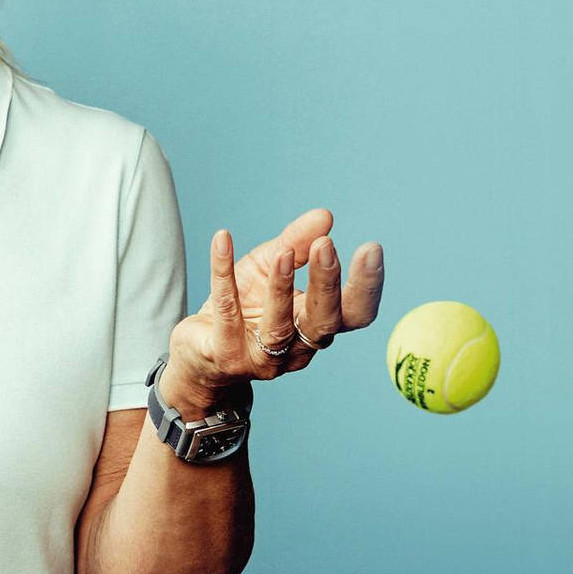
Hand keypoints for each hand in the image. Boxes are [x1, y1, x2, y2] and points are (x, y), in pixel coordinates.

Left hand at [163, 210, 383, 412]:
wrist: (201, 351)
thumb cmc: (246, 304)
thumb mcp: (270, 265)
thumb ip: (296, 243)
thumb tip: (325, 215)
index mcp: (318, 325)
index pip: (356, 314)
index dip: (367, 287)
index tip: (371, 249)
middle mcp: (299, 347)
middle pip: (324, 322)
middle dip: (327, 284)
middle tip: (326, 246)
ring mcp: (263, 358)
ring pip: (279, 326)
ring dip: (282, 288)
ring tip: (284, 252)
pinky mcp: (227, 355)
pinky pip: (227, 312)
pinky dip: (224, 274)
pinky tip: (222, 240)